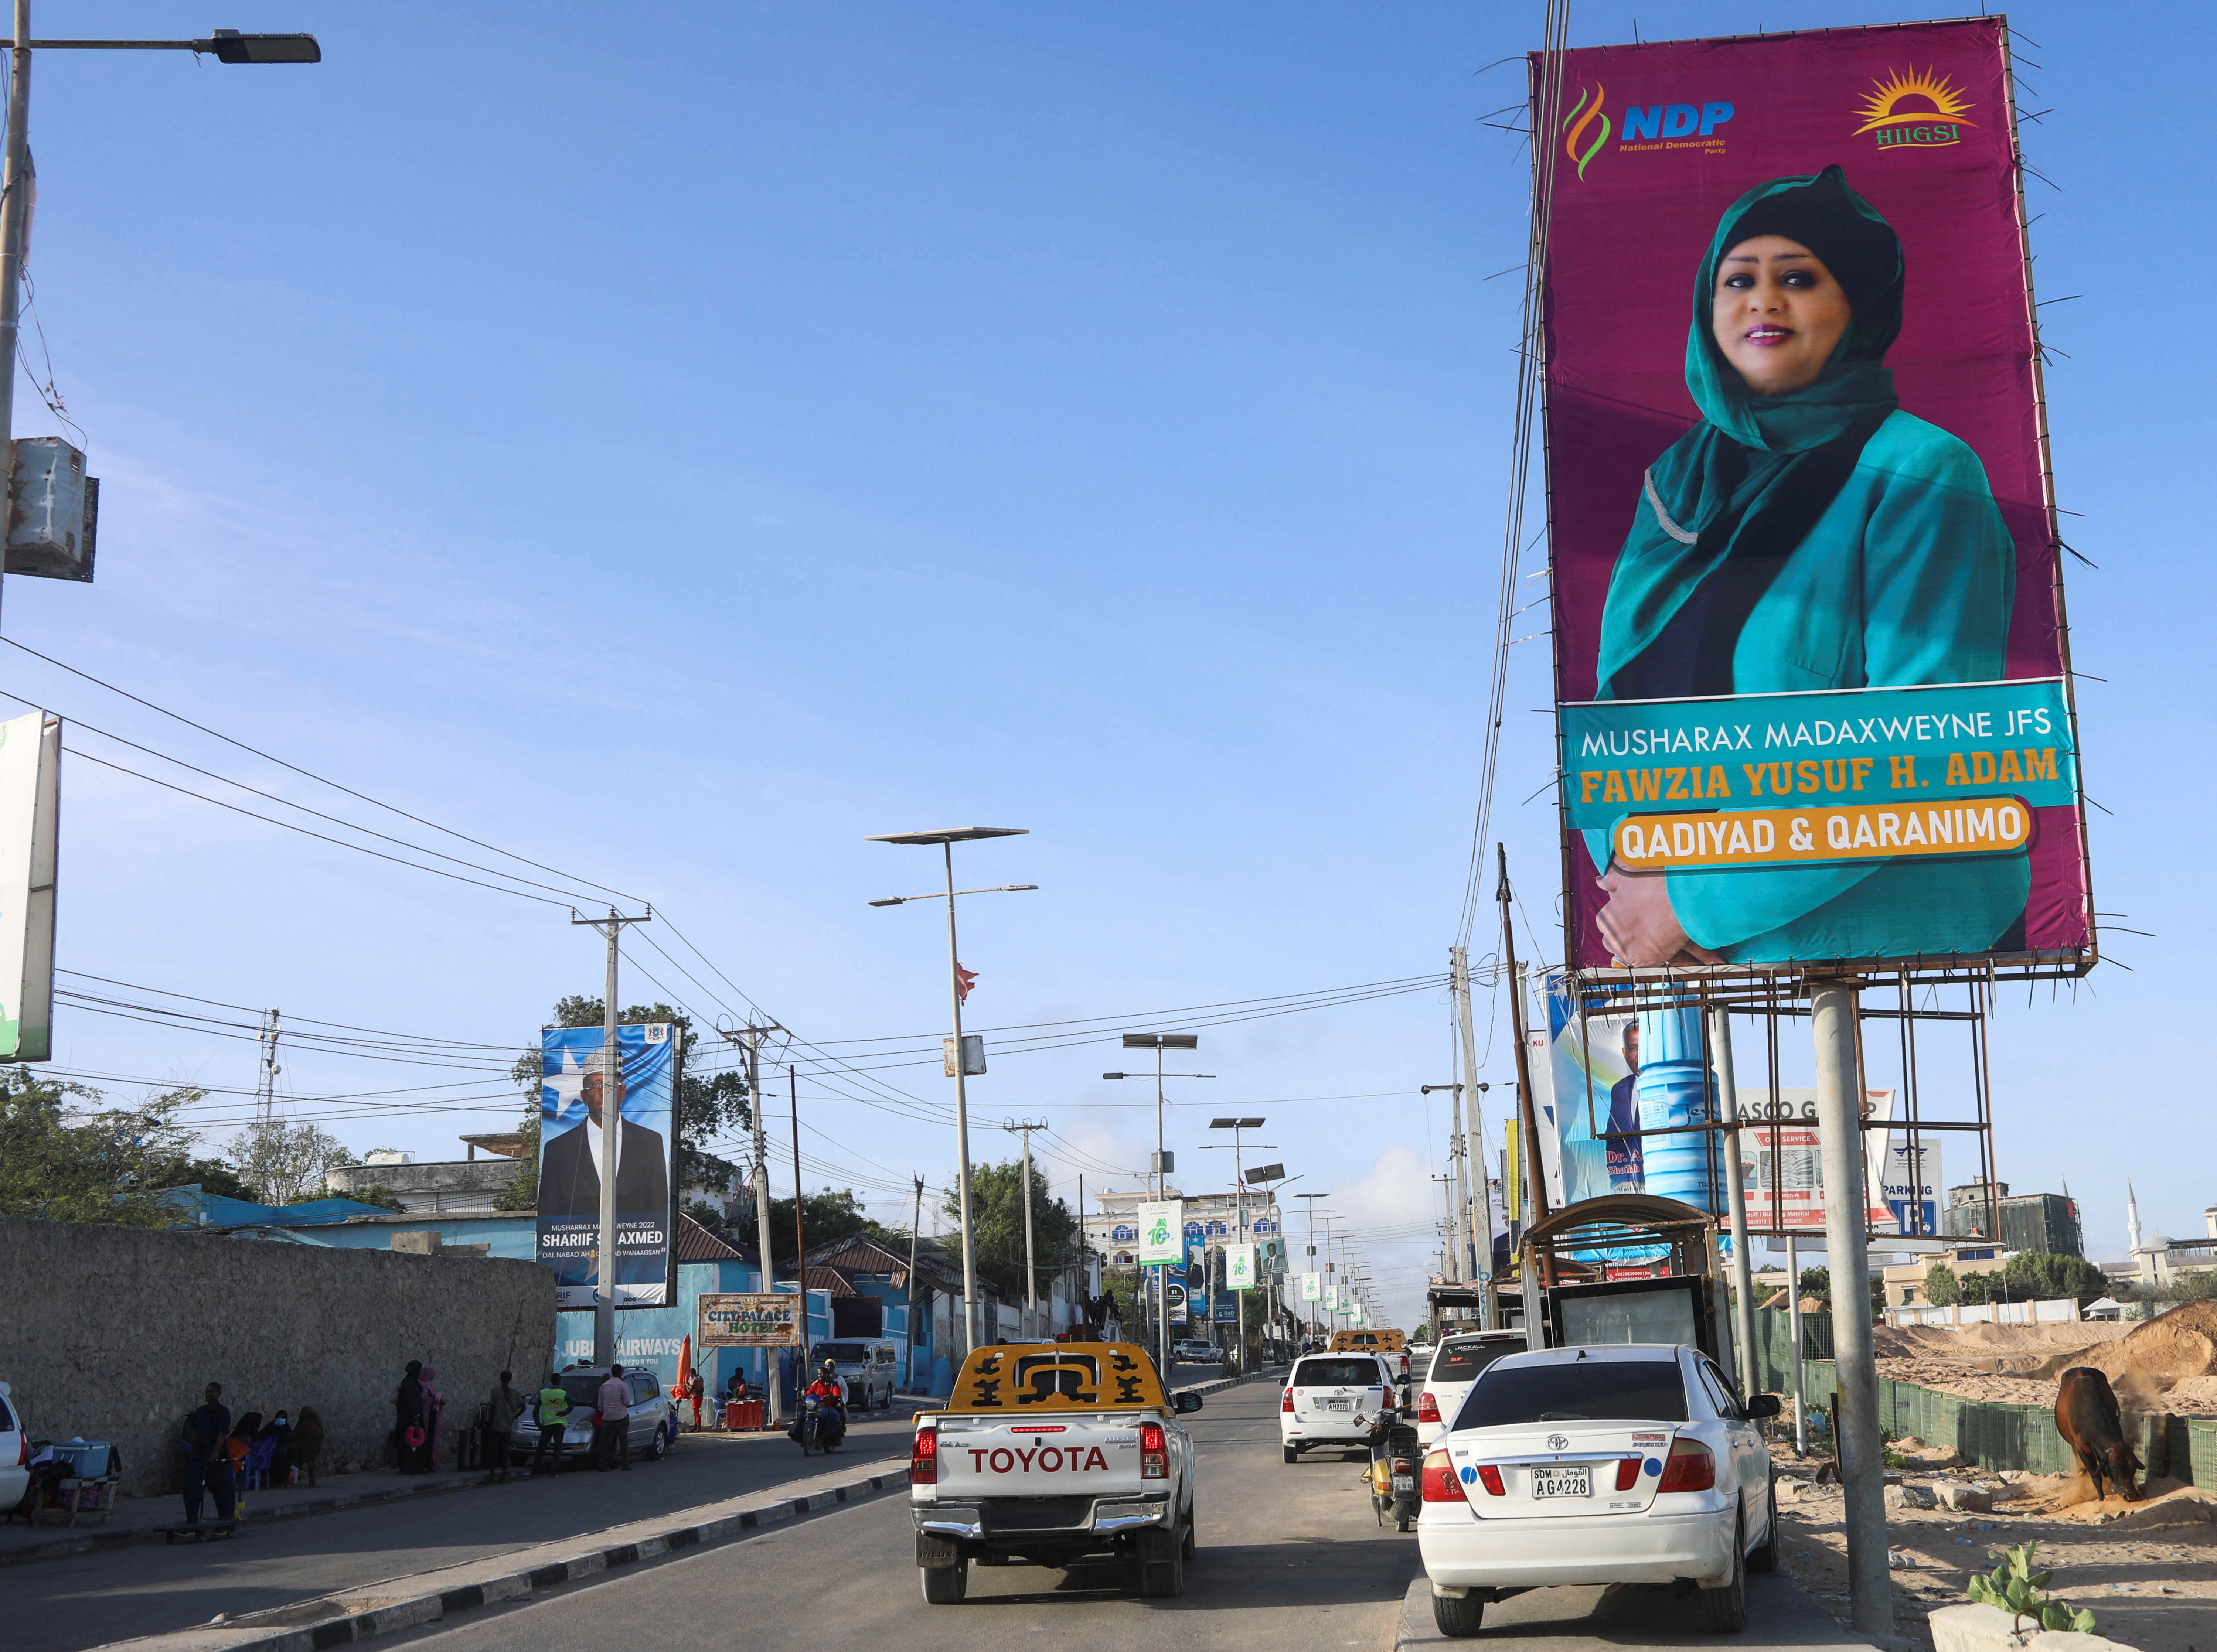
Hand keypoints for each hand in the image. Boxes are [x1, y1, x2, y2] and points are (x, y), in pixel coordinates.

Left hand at [1596, 864, 1723, 966]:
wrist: (1681, 900)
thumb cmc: (1655, 886)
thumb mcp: (1628, 877)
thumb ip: (1612, 881)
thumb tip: (1601, 882)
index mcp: (1605, 917)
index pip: (1607, 925)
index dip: (1622, 922)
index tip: (1635, 918)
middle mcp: (1611, 936)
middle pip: (1613, 941)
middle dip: (1625, 936)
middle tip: (1644, 927)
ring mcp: (1626, 950)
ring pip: (1624, 953)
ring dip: (1634, 947)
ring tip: (1651, 936)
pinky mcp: (1642, 962)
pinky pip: (1639, 964)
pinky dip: (1647, 957)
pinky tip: (1657, 946)